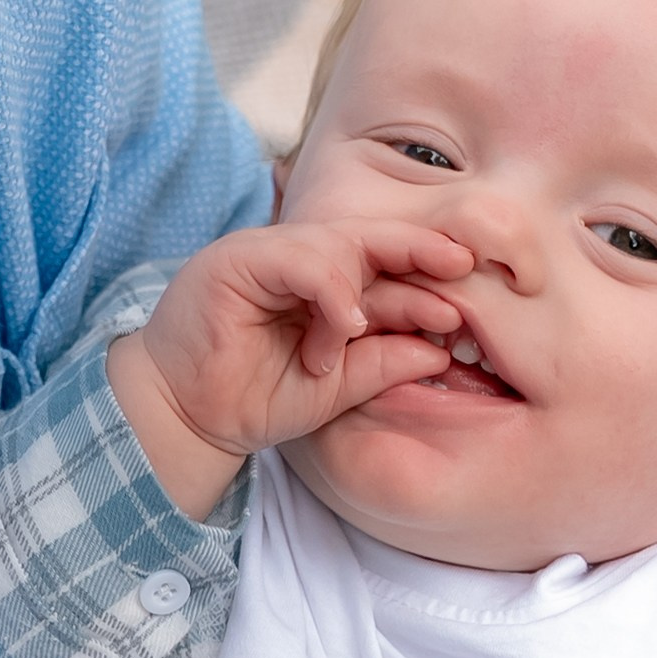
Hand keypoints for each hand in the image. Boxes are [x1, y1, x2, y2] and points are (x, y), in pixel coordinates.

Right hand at [107, 219, 471, 518]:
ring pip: (335, 245)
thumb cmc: (254, 400)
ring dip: (360, 293)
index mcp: (322, 282)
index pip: (383, 262)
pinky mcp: (234, 260)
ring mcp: (264, 254)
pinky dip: (327, 290)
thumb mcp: (335, 386)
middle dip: (417, 248)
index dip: (425, 270)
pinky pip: (297, 260)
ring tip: (360, 334)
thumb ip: (382, 364)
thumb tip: (440, 350)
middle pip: (367, 238)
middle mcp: (296, 259)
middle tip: (461, 264)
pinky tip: (343, 323)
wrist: (188, 419)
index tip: (467, 291)